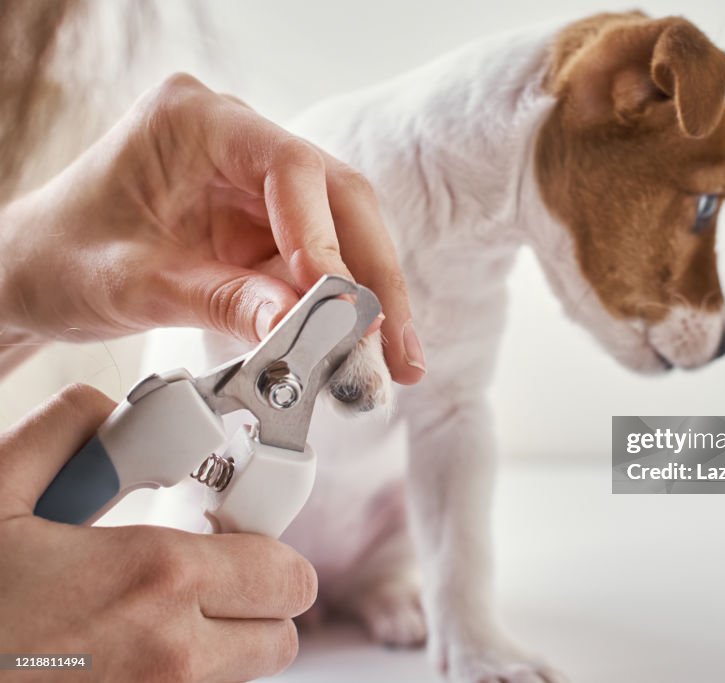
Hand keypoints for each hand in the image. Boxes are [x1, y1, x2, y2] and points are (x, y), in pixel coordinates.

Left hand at [0, 73, 424, 383]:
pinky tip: (359, 348)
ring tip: (392, 361)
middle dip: (374, 276)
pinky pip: (321, 260)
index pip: (292, 169)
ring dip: (369, 298)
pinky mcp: (266, 223)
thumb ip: (222, 301)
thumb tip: (303, 332)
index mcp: (196, 123)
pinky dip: (341, 308)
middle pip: (339, 197)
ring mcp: (257, 183)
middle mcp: (239, 142)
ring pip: (345, 230)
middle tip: (398, 347)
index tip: (341, 307)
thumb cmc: (59, 259)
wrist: (31, 274)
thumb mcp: (133, 285)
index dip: (325, 238)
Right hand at [0, 385, 317, 680]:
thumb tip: (104, 410)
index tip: (228, 531)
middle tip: (206, 569)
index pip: (287, 573)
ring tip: (155, 605)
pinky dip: (181, 669)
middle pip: (280, 634)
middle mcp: (171, 655)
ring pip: (241, 673)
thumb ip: (59, 433)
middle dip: (258, 597)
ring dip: (222, 637)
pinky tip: (122, 640)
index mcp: (154, 579)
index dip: (266, 546)